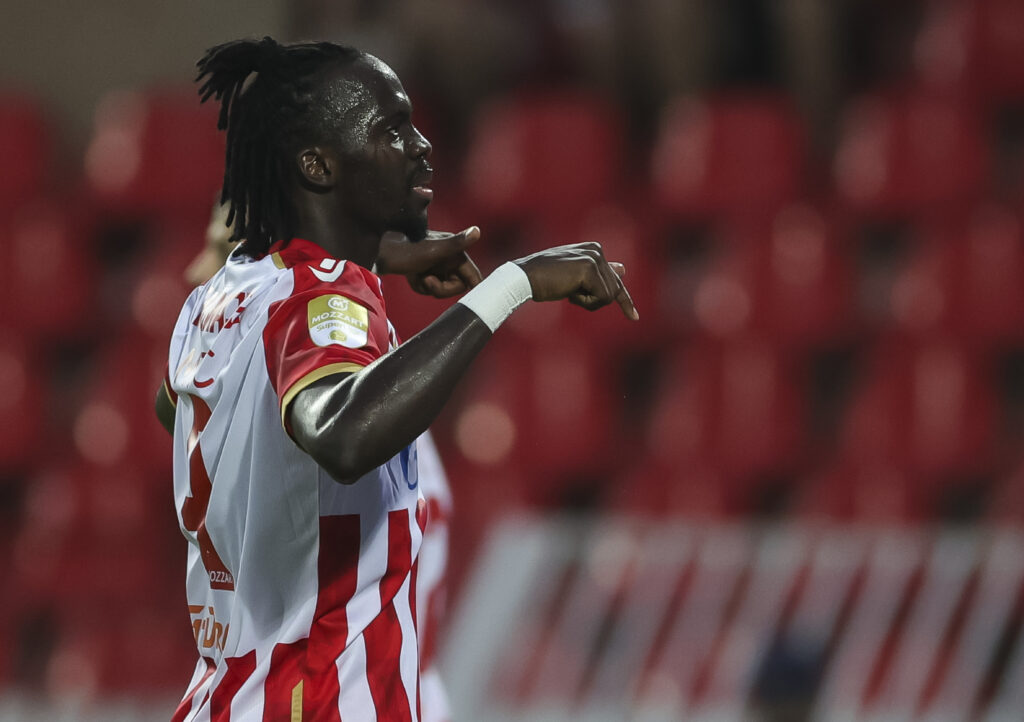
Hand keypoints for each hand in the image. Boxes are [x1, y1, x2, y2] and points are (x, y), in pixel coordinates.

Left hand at [376, 227, 483, 297]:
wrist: (379, 252)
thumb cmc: (405, 250)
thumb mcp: (432, 250)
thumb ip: (456, 244)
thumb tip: (476, 231)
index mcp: (454, 252)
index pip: (473, 275)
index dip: (473, 287)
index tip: (471, 298)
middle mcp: (448, 257)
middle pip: (457, 286)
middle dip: (441, 288)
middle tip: (427, 280)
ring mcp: (436, 265)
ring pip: (442, 288)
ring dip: (428, 287)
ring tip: (416, 275)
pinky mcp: (425, 270)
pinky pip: (429, 287)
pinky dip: (420, 285)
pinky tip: (411, 276)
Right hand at [514, 242, 638, 319]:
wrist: (524, 278)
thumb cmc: (544, 280)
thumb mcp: (574, 276)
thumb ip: (598, 273)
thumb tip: (623, 269)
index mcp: (594, 249)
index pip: (615, 277)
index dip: (624, 299)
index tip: (634, 317)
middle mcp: (596, 250)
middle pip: (614, 288)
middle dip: (603, 302)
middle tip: (589, 302)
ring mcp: (594, 258)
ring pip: (610, 295)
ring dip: (589, 303)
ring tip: (568, 294)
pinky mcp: (590, 269)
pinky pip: (602, 298)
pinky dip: (586, 303)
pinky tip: (569, 294)